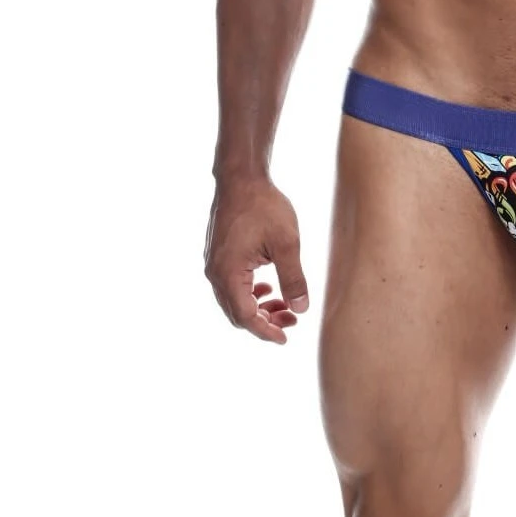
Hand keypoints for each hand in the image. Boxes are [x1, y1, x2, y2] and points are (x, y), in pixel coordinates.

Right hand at [204, 178, 308, 343]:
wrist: (241, 178)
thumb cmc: (264, 206)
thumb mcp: (286, 243)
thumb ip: (293, 278)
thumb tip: (301, 309)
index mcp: (228, 273)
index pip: (246, 317)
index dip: (266, 331)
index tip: (285, 338)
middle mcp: (215, 273)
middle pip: (237, 313)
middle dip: (264, 321)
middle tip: (292, 321)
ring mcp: (214, 264)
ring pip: (234, 300)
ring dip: (258, 307)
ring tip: (284, 305)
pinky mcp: (218, 255)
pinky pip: (232, 285)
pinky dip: (250, 293)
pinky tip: (269, 287)